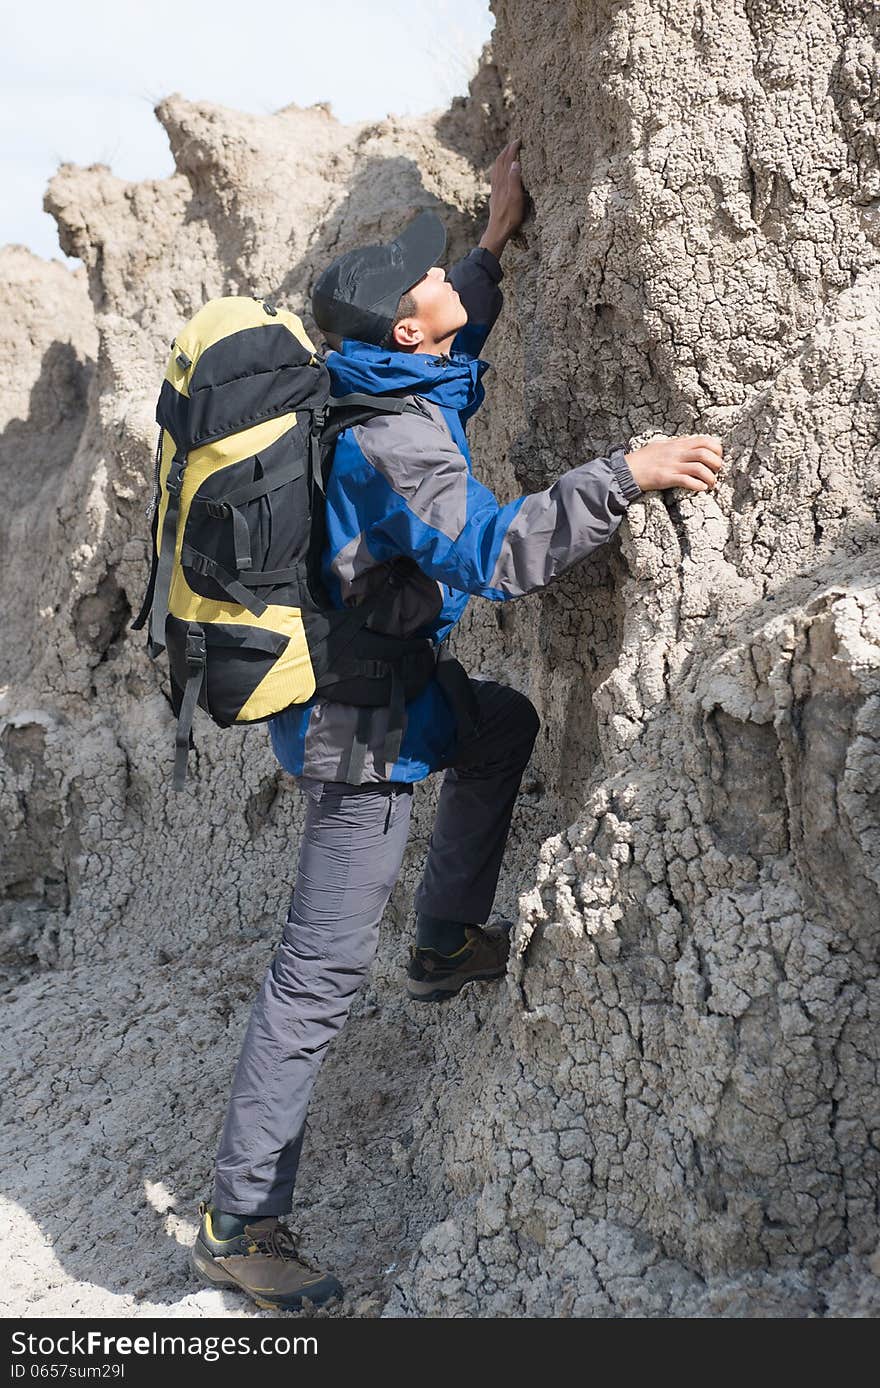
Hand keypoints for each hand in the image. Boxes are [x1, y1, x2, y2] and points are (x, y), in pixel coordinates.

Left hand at [479, 139, 526, 259]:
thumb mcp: (516, 198)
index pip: (508, 160)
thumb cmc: (510, 216)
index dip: (513, 149)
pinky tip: (499, 171)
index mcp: (504, 181)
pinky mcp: (495, 195)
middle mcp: (498, 183)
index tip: (519, 140)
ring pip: (496, 168)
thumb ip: (515, 180)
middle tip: (514, 142)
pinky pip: (495, 176)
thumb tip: (515, 162)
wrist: (498, 230)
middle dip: (507, 150)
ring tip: (507, 152)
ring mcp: (495, 189)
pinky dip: (498, 168)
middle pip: (500, 161)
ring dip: (501, 157)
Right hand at [625, 434, 722, 493]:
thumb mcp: (661, 445)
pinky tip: (700, 489)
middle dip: (716, 464)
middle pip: (706, 453)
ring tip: (711, 484)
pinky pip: (687, 481)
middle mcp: (676, 453)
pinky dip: (698, 486)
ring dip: (710, 477)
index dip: (716, 449)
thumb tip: (689, 443)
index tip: (717, 458)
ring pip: (699, 468)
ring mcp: (671, 465)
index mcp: (677, 444)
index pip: (705, 440)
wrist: (626, 470)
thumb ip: (676, 444)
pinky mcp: (665, 478)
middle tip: (716, 472)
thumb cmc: (643, 459)